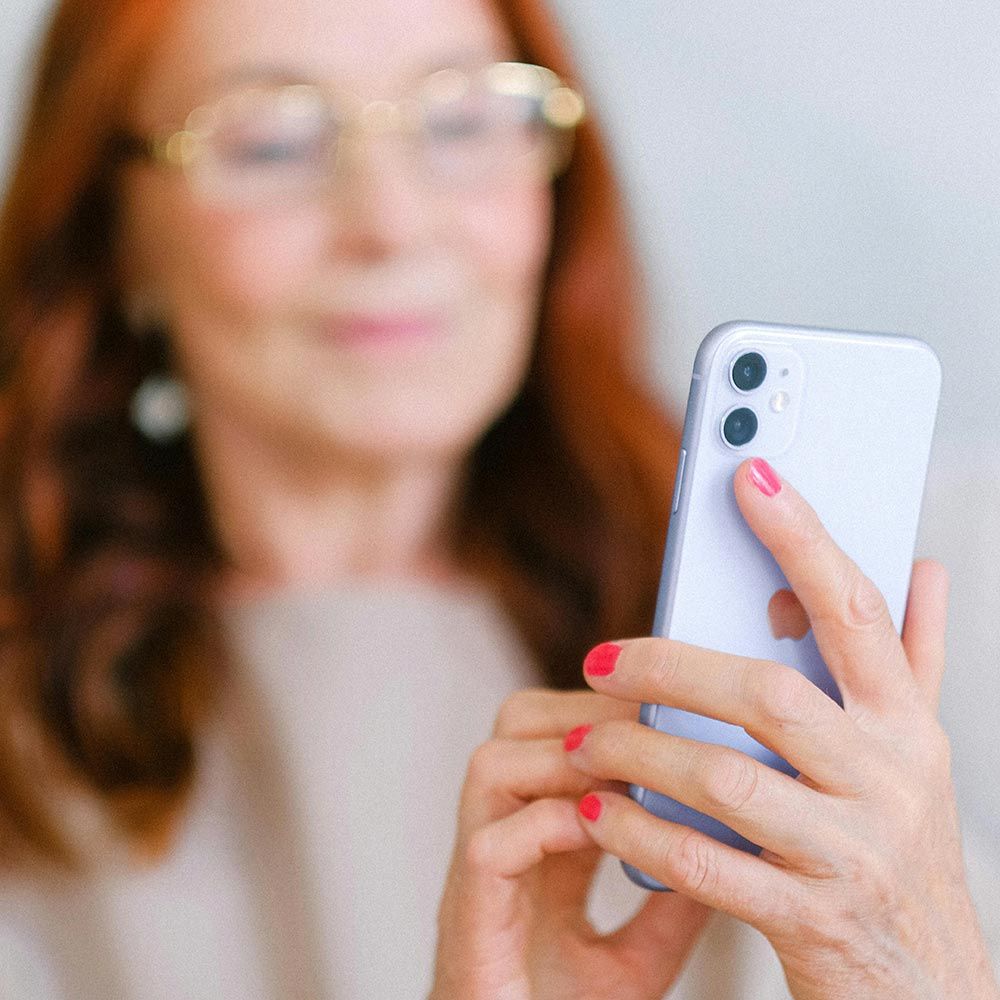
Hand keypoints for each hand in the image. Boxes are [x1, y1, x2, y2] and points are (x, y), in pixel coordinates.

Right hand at [430, 689, 712, 999]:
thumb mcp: (639, 954)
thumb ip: (672, 896)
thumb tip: (732, 841)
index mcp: (537, 837)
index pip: (557, 734)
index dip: (606, 710)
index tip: (665, 705)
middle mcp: (503, 836)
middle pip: (515, 725)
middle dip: (582, 712)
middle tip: (645, 724)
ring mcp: (481, 872)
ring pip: (492, 766)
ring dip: (562, 757)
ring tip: (623, 772)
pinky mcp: (470, 916)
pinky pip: (492, 845)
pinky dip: (546, 826)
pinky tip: (595, 829)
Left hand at [566, 458, 999, 999]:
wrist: (928, 993)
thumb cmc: (897, 847)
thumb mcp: (915, 752)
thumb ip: (912, 658)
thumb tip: (926, 564)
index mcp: (907, 724)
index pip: (855, 609)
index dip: (802, 536)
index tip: (748, 471)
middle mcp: (890, 780)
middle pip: (769, 692)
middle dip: (671, 668)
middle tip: (599, 658)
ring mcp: (853, 852)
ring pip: (725, 778)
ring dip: (637, 753)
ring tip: (580, 738)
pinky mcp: (810, 919)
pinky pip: (704, 863)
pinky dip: (638, 834)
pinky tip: (592, 813)